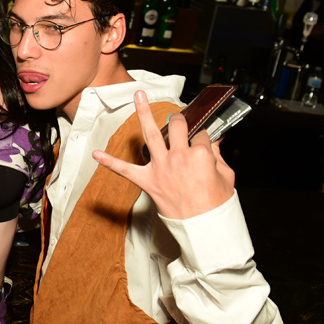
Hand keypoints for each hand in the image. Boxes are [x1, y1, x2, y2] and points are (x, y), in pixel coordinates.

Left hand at [91, 90, 234, 219]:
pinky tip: (97, 154)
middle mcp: (179, 157)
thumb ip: (218, 154)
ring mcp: (161, 168)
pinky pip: (125, 170)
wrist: (205, 227)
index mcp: (201, 155)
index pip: (201, 135)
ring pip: (150, 134)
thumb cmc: (216, 204)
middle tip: (179, 121)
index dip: (202, 139)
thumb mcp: (226, 175)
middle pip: (177, 127)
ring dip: (143, 113)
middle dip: (179, 121)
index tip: (203, 143)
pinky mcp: (148, 181)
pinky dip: (110, 162)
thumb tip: (214, 141)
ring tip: (138, 97)